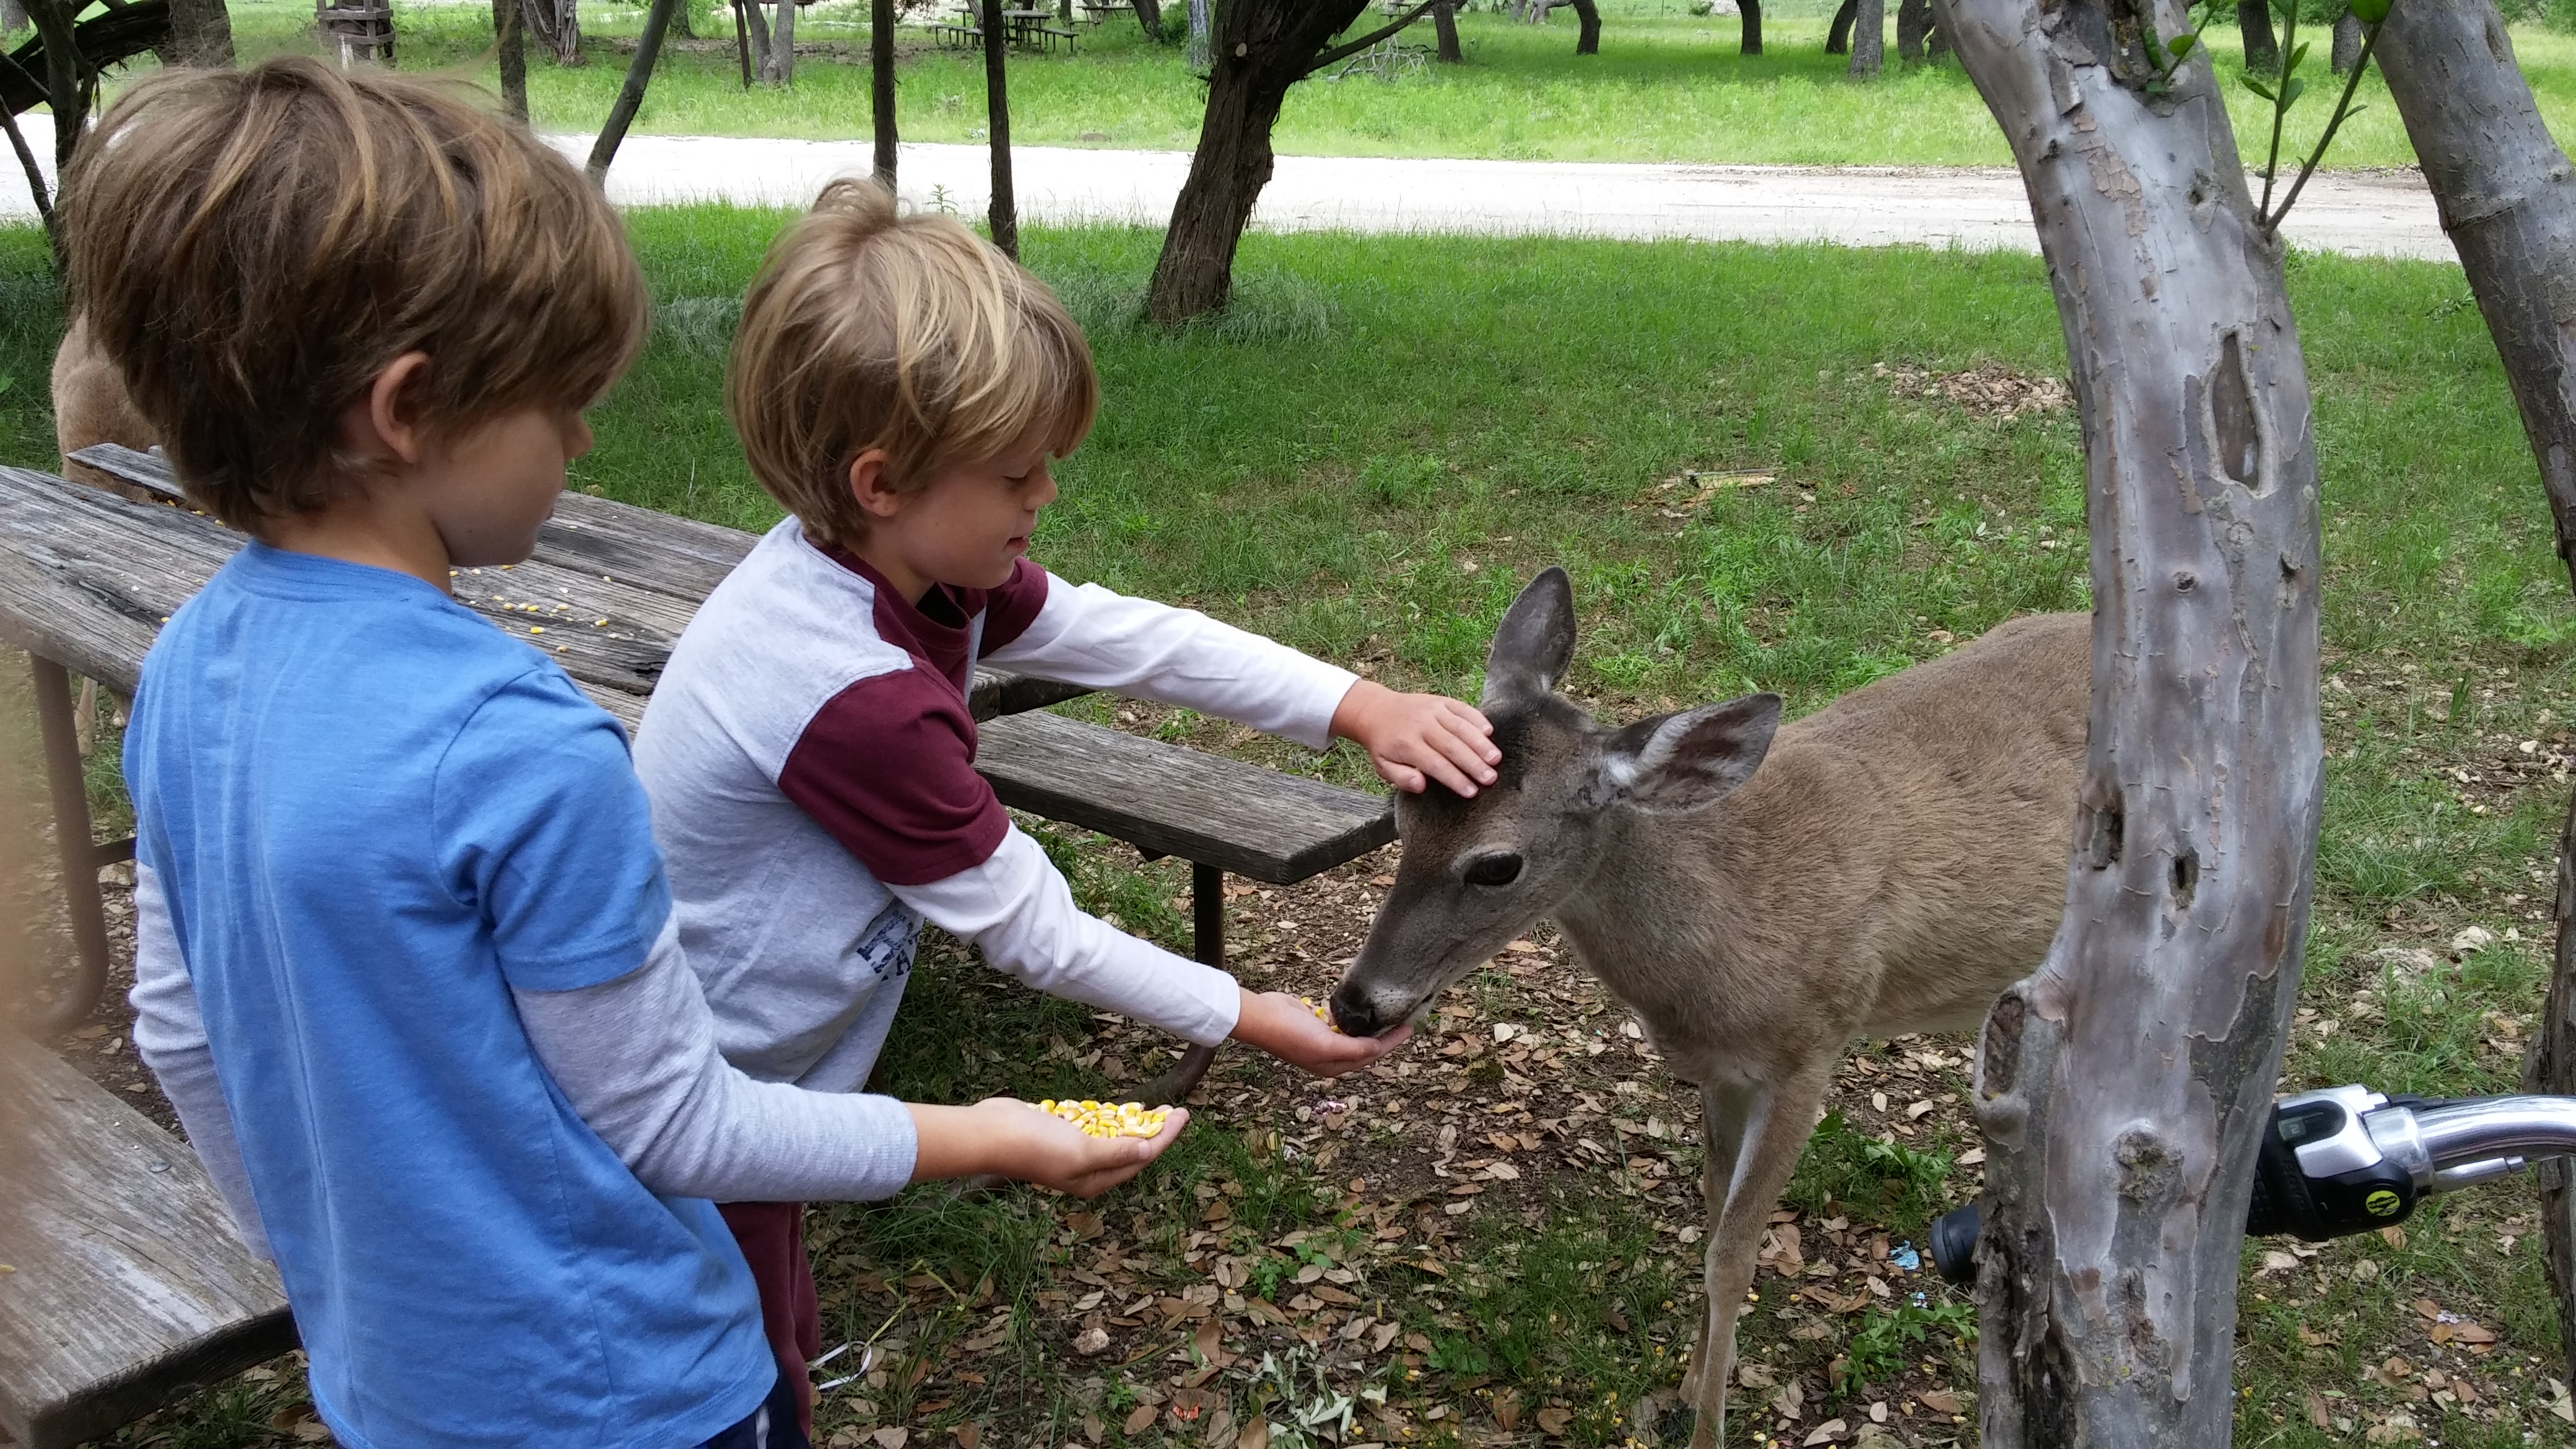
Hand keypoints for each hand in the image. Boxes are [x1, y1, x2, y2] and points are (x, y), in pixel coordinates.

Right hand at [908, 1099, 1187, 1195]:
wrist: (991, 1134)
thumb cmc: (1036, 1145)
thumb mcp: (1083, 1151)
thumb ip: (1118, 1152)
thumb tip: (1149, 1151)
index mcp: (1095, 1180)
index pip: (1141, 1157)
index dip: (1165, 1137)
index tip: (1183, 1116)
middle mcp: (1087, 1169)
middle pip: (1130, 1149)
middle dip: (1154, 1132)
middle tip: (1175, 1112)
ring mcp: (1073, 1151)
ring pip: (1112, 1138)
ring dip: (1133, 1125)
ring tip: (1153, 1110)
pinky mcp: (1060, 1133)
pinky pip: (1092, 1127)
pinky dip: (1107, 1119)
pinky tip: (1117, 1109)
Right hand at [1231, 989, 1412, 1076]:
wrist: (1262, 1017)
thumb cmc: (1291, 1034)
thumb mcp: (1326, 1045)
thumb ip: (1354, 1049)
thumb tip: (1376, 1047)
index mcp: (1334, 1065)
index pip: (1371, 1054)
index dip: (1391, 1042)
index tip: (1409, 1028)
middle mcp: (1330, 1055)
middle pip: (1365, 1047)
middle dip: (1385, 1036)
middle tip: (1404, 1021)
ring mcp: (1322, 1039)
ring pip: (1354, 1034)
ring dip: (1370, 1026)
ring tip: (1388, 1014)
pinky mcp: (1315, 1022)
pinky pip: (1340, 1022)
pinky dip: (1352, 1017)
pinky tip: (1362, 1009)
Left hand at [1330, 680, 1499, 795]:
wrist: (1375, 710)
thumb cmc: (1384, 744)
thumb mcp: (1383, 766)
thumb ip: (1401, 778)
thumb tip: (1421, 785)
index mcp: (1406, 744)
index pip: (1435, 764)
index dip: (1454, 778)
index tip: (1472, 791)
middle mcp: (1421, 725)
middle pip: (1451, 746)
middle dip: (1473, 763)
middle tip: (1491, 778)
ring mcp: (1432, 710)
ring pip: (1460, 726)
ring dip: (1480, 743)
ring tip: (1496, 758)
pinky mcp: (1441, 701)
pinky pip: (1462, 708)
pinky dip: (1476, 718)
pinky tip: (1489, 732)